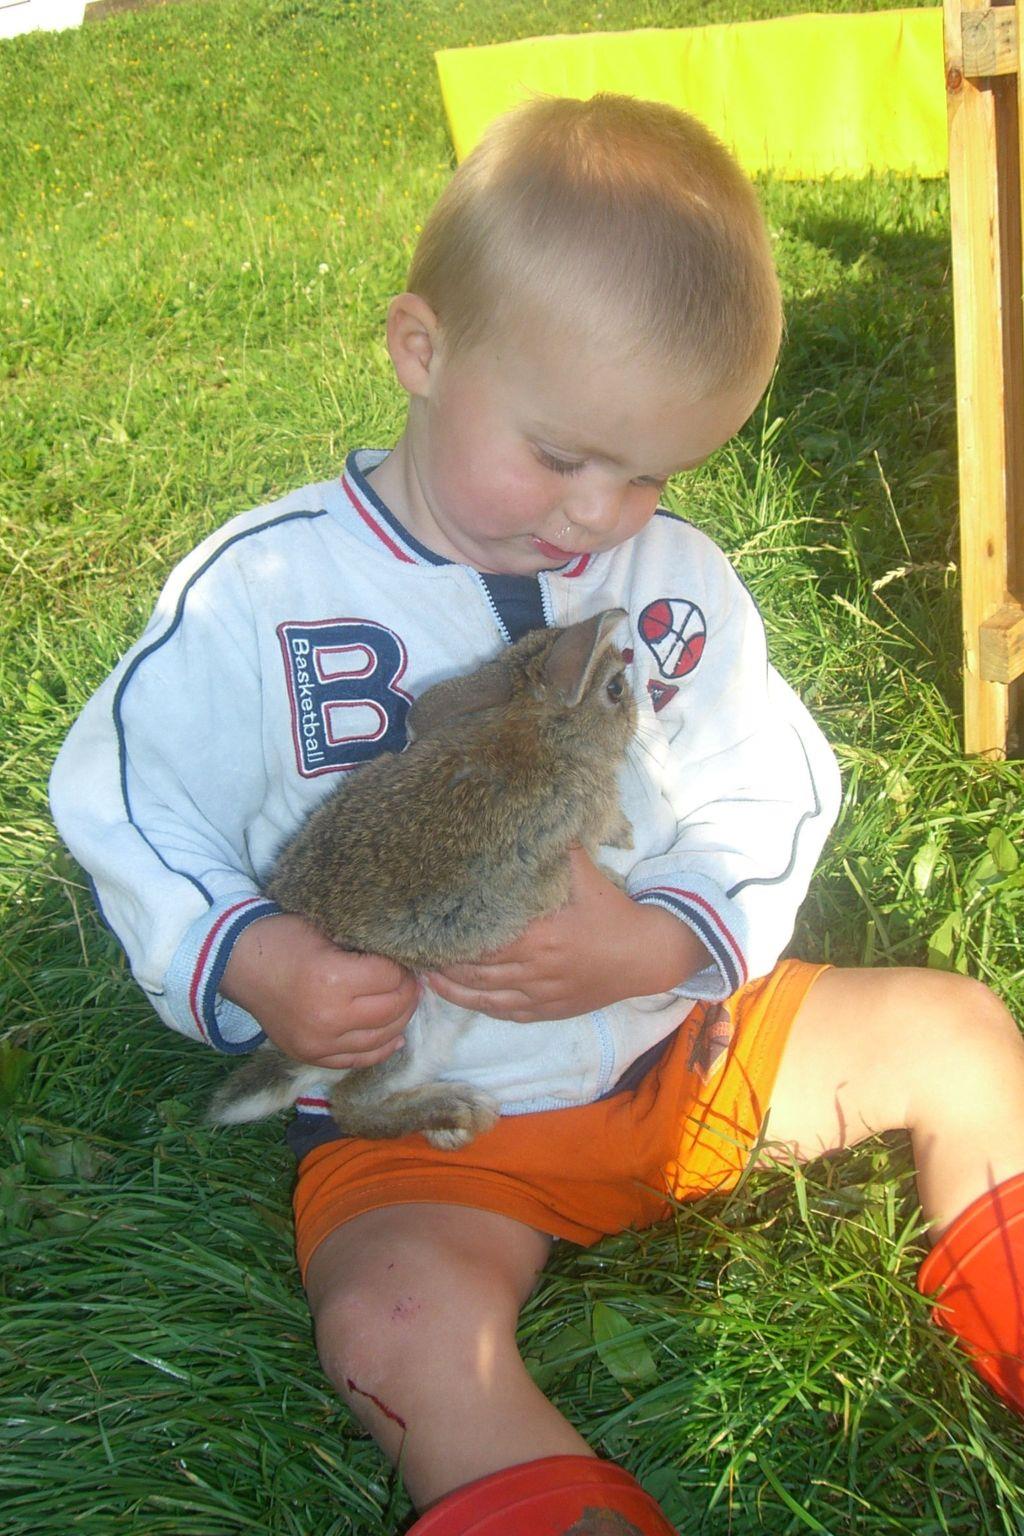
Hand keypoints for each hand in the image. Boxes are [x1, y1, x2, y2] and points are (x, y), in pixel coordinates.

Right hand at [219, 913, 418, 1067]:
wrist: (238, 964)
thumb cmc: (284, 938)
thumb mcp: (327, 929)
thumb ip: (365, 946)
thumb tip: (406, 959)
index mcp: (333, 979)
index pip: (391, 978)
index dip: (402, 966)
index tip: (402, 959)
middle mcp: (328, 1017)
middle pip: (392, 1009)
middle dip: (407, 992)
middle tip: (409, 979)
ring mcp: (319, 1043)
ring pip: (382, 1038)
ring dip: (399, 1019)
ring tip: (402, 1001)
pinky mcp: (311, 1056)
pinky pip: (359, 1060)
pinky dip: (381, 1048)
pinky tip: (393, 1035)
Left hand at [425, 847, 708, 1021]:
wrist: (645, 956)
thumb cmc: (612, 912)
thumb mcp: (585, 875)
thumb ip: (557, 849)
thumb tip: (533, 813)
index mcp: (538, 936)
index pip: (480, 940)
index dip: (449, 936)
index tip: (423, 923)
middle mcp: (533, 969)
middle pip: (473, 970)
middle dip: (441, 961)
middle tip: (412, 948)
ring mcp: (538, 994)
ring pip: (482, 995)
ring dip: (451, 986)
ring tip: (423, 973)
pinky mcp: (545, 1010)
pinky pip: (502, 1011)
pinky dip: (475, 1005)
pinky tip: (456, 995)